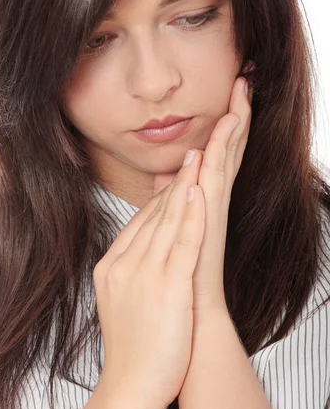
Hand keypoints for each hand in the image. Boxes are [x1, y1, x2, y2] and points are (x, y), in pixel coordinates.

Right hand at [93, 145, 205, 408]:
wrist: (131, 387)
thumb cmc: (131, 348)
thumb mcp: (120, 301)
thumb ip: (128, 272)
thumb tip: (140, 253)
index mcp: (110, 267)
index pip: (137, 224)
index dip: (158, 199)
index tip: (173, 178)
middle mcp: (122, 265)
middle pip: (152, 217)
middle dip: (173, 184)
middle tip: (187, 155)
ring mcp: (143, 275)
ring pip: (167, 223)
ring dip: (183, 188)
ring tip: (196, 160)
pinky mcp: (168, 287)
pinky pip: (182, 243)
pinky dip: (190, 216)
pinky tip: (197, 192)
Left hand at [153, 65, 253, 313]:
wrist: (190, 325)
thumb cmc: (179, 286)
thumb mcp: (168, 239)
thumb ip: (171, 208)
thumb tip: (164, 184)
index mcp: (200, 208)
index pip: (212, 162)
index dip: (221, 133)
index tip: (227, 103)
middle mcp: (211, 207)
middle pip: (223, 154)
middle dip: (233, 120)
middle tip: (243, 83)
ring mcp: (213, 213)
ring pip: (223, 161)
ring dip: (233, 127)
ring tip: (243, 93)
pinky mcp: (211, 222)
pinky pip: (218, 180)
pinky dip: (222, 155)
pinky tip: (229, 128)